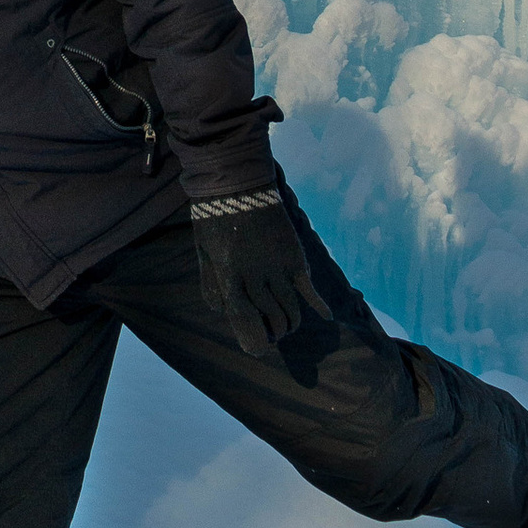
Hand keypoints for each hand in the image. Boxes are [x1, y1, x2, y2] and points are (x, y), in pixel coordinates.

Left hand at [193, 188, 321, 356]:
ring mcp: (277, 268)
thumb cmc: (214, 215)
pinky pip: (309, 289)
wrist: (237, 180)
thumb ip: (211, 284)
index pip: (244, 322)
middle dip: (273, 334)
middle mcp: (255, 278)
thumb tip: (223, 311)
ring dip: (291, 324)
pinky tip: (324, 317)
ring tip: (287, 325)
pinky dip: (318, 305)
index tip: (258, 348)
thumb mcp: (203, 251)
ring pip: (291, 312)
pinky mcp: (295, 256)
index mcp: (229, 277)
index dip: (252, 341)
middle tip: (272, 334)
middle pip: (271, 322)